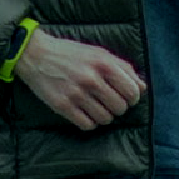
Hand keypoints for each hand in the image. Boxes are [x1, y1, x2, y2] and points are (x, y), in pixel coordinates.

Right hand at [12, 24, 144, 128]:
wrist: (36, 55)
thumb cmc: (71, 53)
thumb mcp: (99, 53)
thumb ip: (122, 68)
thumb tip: (142, 87)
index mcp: (103, 63)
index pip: (131, 91)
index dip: (132, 98)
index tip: (127, 98)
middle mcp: (91, 79)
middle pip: (120, 107)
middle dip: (118, 108)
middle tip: (110, 102)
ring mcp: (76, 93)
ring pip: (105, 118)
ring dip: (104, 116)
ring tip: (97, 108)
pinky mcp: (62, 106)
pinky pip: (87, 125)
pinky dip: (90, 123)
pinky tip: (86, 114)